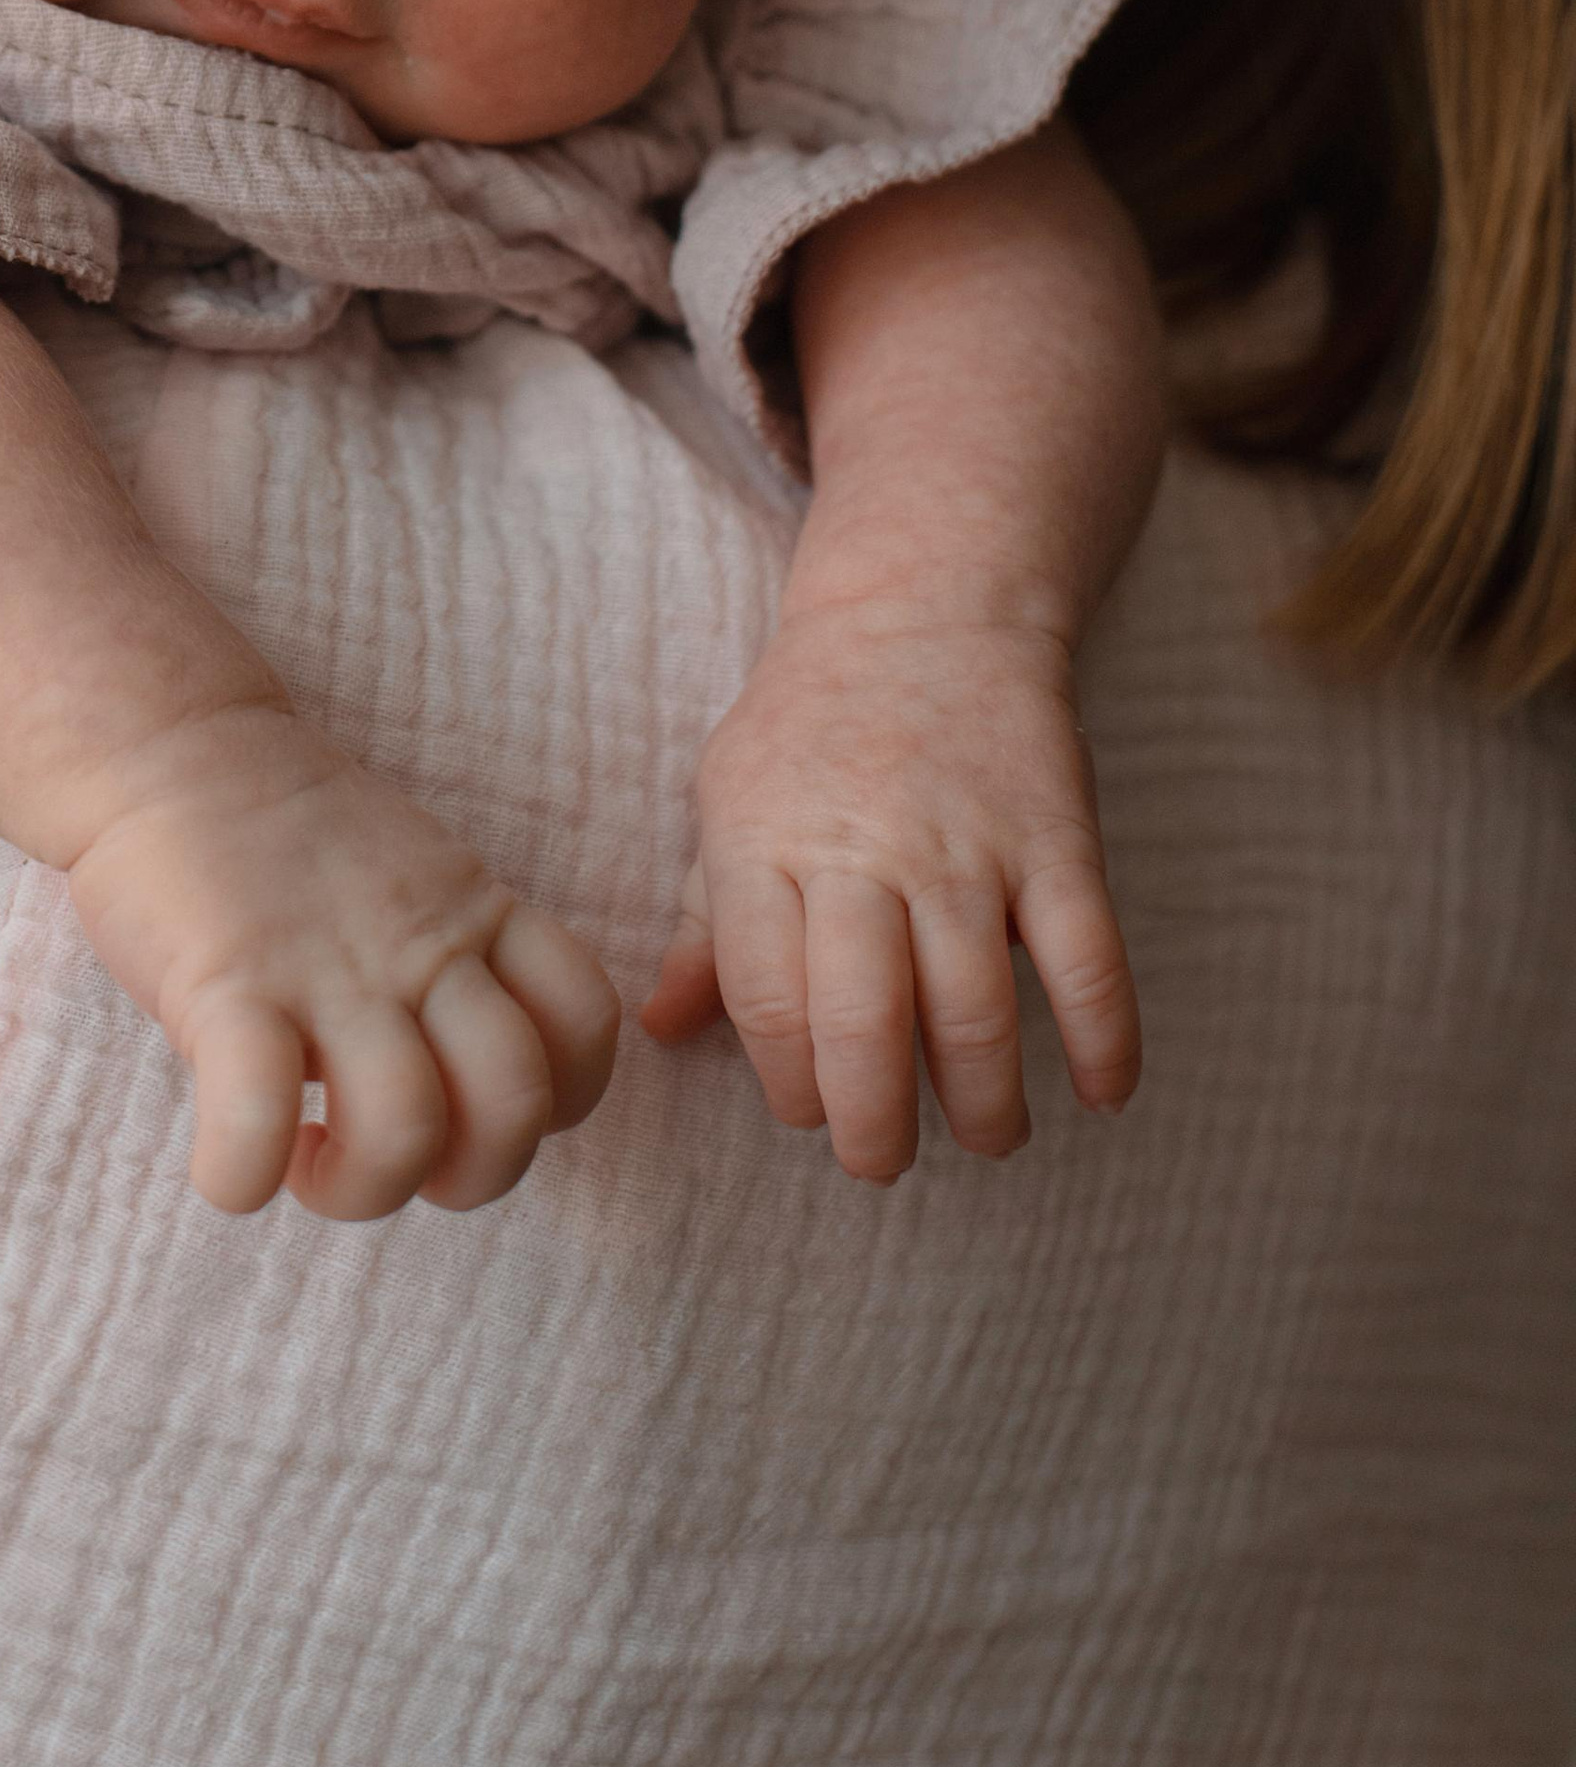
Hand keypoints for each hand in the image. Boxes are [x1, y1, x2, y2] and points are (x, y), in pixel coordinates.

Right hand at [65, 704, 619, 1221]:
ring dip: (362, 1189)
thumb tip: (463, 1092)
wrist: (171, 747)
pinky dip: (244, 1179)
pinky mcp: (229, 984)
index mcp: (474, 914)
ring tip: (310, 1161)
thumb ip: (453, 962)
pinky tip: (229, 1169)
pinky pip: (256, 1120)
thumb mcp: (414, 877)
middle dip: (470, 1177)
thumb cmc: (285, 839)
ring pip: (407, 1130)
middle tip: (394, 1156)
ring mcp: (327, 967)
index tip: (476, 1109)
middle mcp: (419, 944)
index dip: (557, 1101)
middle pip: (516, 1102)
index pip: (585, 1023)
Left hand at [640, 603, 1138, 1182]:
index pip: (766, 1001)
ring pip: (976, 1014)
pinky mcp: (1057, 837)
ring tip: (986, 1136)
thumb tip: (660, 1030)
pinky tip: (1102, 1096)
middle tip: (883, 1161)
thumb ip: (707, 924)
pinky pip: (1088, 962)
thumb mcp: (730, 799)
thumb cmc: (811, 724)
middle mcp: (863, 847)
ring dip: (984, 1106)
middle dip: (874, 1128)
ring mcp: (966, 844)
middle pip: (865, 1026)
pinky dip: (1105, 1044)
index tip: (809, 1112)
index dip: (787, 1082)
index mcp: (764, 840)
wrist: (925, 605)